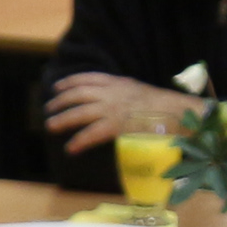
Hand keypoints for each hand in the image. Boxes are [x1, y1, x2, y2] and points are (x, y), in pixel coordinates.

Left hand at [45, 70, 194, 149]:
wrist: (178, 113)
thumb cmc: (166, 106)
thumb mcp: (141, 92)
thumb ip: (126, 94)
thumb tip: (118, 104)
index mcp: (119, 82)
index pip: (88, 78)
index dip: (70, 82)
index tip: (58, 86)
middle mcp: (112, 93)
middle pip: (78, 93)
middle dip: (60, 100)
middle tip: (48, 108)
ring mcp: (113, 108)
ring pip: (79, 112)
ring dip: (62, 119)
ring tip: (50, 126)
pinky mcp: (116, 126)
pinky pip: (91, 134)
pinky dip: (79, 141)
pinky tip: (70, 148)